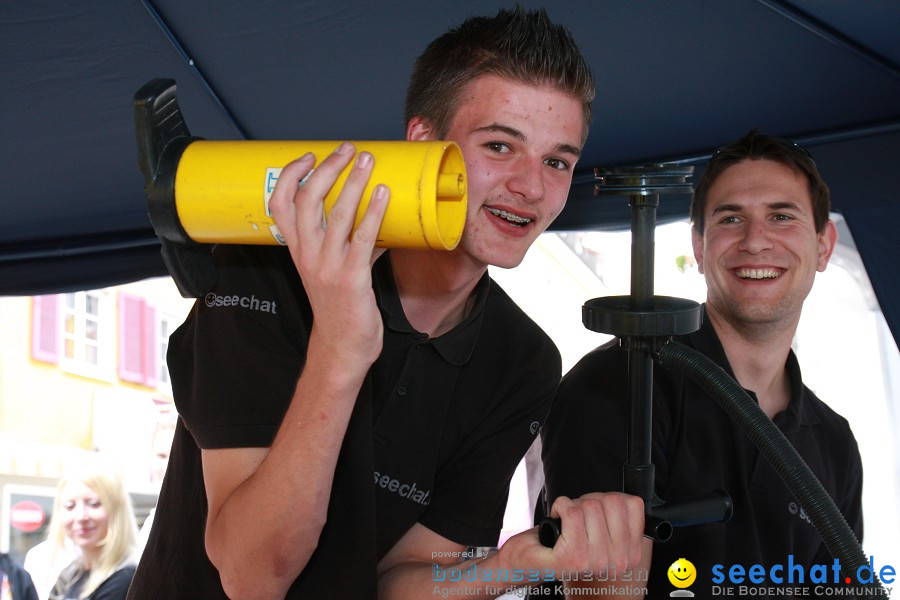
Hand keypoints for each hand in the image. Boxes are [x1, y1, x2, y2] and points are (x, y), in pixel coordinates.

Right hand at [268, 143, 389, 367]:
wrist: (342, 348)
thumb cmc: (339, 307)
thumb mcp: (330, 269)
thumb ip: (346, 240)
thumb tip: (373, 213)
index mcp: (298, 250)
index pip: (279, 204)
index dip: (290, 175)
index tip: (309, 156)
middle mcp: (308, 254)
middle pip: (307, 200)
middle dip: (327, 169)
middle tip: (347, 150)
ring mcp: (328, 266)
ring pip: (336, 214)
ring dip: (354, 182)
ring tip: (368, 161)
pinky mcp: (352, 278)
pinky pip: (364, 238)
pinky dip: (375, 212)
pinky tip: (384, 194)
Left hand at [500, 492, 644, 575]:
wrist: (528, 560)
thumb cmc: (563, 542)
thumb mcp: (603, 529)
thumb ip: (621, 516)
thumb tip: (631, 498)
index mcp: (630, 555)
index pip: (633, 504)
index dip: (608, 499)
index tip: (595, 514)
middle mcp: (618, 563)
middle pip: (612, 501)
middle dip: (590, 501)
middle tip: (577, 519)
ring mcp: (596, 562)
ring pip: (591, 506)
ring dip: (574, 505)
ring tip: (567, 523)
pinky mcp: (573, 557)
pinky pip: (572, 512)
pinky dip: (560, 506)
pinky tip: (556, 519)